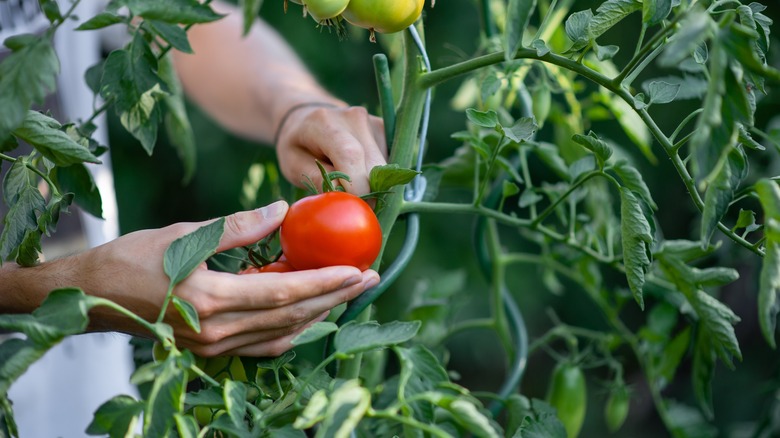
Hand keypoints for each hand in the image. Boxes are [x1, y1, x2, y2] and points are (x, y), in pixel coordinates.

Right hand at [79, 200, 378, 356]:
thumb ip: (239, 225)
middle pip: (293, 315)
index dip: (326, 281)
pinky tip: (309, 309)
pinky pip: (265, 342)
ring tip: (347, 291)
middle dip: (336, 298)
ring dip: (319, 313)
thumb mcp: (185, 233)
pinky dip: (292, 326)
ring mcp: (214, 346)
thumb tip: (285, 210)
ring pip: (283, 332)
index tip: (359, 269)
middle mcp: (217, 331)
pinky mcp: (211, 350)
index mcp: (211, 298)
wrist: (92, 297)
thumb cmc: (132, 258)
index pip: (285, 291)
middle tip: (370, 279)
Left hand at [275, 105, 387, 195]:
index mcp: (325, 123)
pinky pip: (388, 161)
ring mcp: (372, 121)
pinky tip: (360, 174)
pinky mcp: (385, 128)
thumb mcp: (293, 166)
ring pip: (385, 166)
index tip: (355, 207)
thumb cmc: (298, 146)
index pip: (350, 155)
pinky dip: (378, 175)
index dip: (357, 186)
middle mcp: (354, 118)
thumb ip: (316, 179)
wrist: (308, 118)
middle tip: (355, 206)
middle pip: (374, 164)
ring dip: (374, 183)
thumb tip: (344, 195)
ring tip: (352, 185)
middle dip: (369, 192)